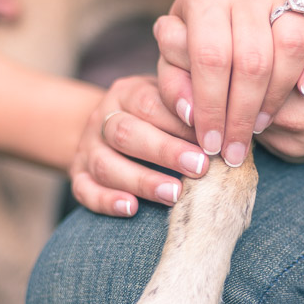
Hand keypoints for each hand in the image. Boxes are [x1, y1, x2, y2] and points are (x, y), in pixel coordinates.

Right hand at [71, 76, 207, 216]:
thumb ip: (188, 107)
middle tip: (199, 167)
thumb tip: (226, 123)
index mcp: (127, 93)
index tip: (209, 139)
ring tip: (174, 194)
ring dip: (142, 181)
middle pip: (126, 134)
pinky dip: (106, 201)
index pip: (150, 104)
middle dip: (165, 152)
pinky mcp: (78, 175)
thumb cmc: (156, 118)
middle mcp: (103, 118)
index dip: (179, 123)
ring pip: (106, 165)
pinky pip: (85, 190)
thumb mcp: (169, 102)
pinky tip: (131, 209)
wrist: (109, 129)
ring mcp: (87, 148)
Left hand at [165, 0, 303, 162]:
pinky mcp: (297, 153)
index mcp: (291, 57)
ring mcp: (291, 134)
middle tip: (176, 64)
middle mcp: (287, 104)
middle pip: (219, 95)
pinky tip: (234, 103)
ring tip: (196, 85)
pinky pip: (256, 136)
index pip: (217, 56)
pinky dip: (242, 119)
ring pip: (234, 118)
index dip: (188, 48)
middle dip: (194, 82)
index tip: (173, 36)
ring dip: (216, 103)